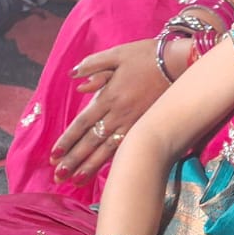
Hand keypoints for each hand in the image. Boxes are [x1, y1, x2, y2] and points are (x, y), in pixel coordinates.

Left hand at [51, 39, 171, 181]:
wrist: (179, 63)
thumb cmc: (147, 56)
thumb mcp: (117, 53)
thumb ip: (93, 64)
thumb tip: (73, 77)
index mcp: (109, 96)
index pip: (83, 123)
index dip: (67, 140)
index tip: (54, 155)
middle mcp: (119, 113)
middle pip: (92, 141)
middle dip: (74, 160)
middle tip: (58, 176)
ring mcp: (133, 122)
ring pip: (108, 149)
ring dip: (90, 166)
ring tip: (75, 181)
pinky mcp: (145, 125)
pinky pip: (125, 146)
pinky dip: (113, 160)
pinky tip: (105, 171)